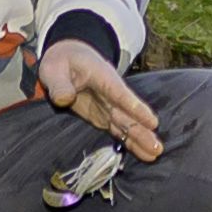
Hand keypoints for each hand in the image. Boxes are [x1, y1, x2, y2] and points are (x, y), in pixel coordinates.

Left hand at [38, 41, 162, 150]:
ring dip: (140, 139)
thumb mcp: (54, 68)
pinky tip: (142, 153)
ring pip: (126, 124)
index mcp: (102, 78)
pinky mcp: (103, 116)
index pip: (121, 95)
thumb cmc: (62, 62)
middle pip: (128, 115)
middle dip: (142, 131)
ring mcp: (108, 106)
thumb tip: (65, 99)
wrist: (68, 58)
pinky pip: (118, 130)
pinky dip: (128, 141)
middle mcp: (111, 94)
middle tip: (158, 148)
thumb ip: (59, 84)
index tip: (152, 123)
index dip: (136, 109)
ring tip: (156, 154)